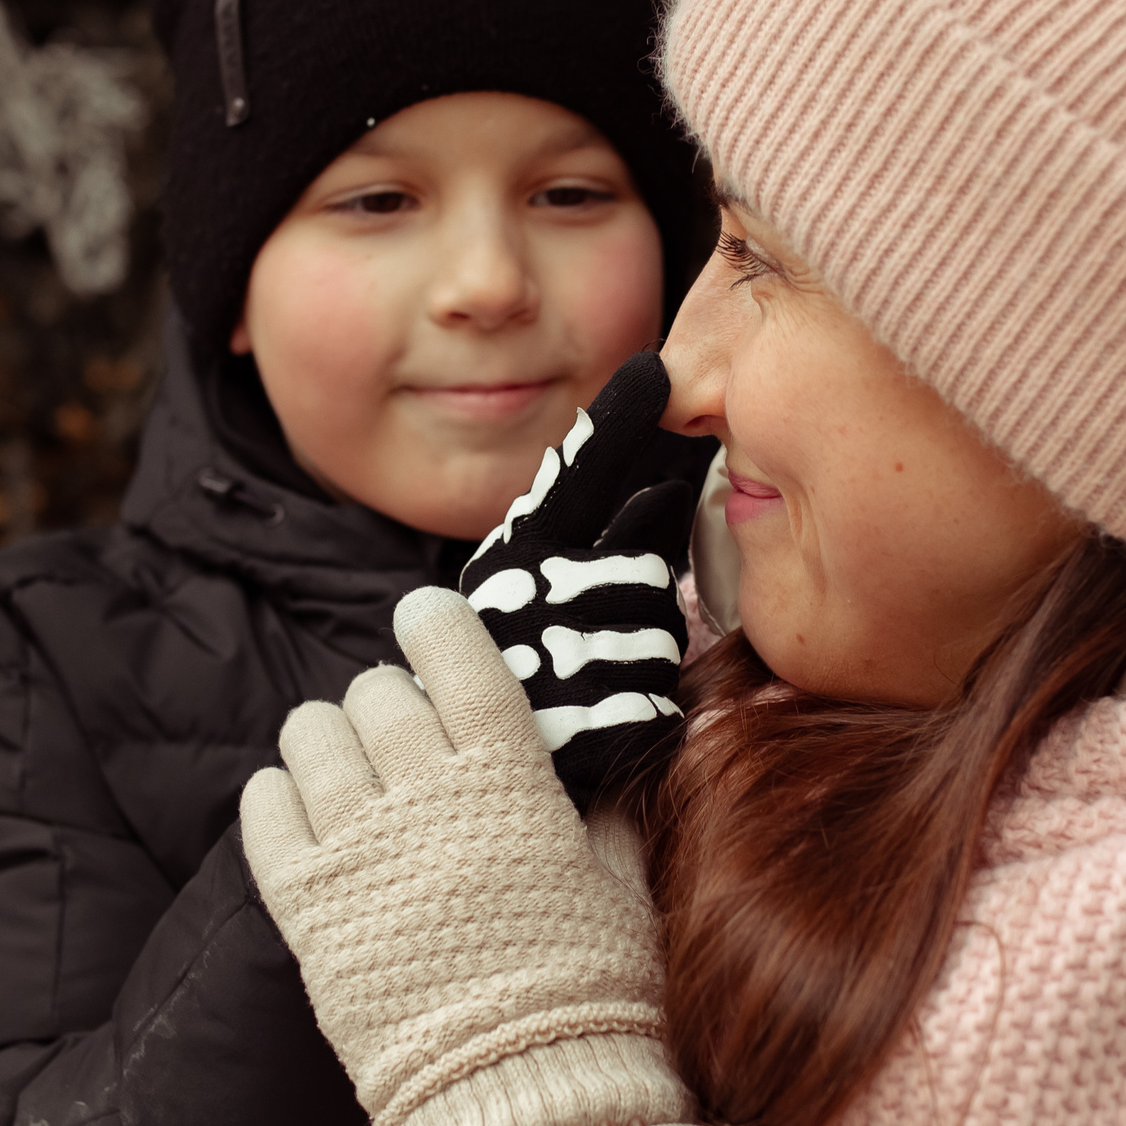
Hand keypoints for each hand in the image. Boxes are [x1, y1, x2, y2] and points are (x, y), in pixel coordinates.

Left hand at [239, 585, 692, 1125]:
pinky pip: (264, 814)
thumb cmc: (594, 997)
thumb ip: (603, 814)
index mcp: (510, 785)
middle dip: (386, 701)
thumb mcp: (621, 890)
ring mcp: (358, 852)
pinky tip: (292, 803)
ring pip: (309, 738)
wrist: (525, 1099)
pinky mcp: (306, 911)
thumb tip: (601, 760)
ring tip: (343, 764)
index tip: (423, 620)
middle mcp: (426, 802)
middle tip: (401, 731)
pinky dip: (273, 794)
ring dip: (326, 738)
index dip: (433, 626)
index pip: (457, 661)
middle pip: (377, 696)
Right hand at [459, 353, 693, 804]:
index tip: (655, 371)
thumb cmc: (512, 651)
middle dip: (638, 595)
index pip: (576, 474)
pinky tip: (599, 709)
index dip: (618, 424)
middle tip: (598, 615)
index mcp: (516, 551)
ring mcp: (554, 665)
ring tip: (588, 666)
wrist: (454, 754)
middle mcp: (530, 599)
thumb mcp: (537, 574)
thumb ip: (603, 527)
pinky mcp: (586, 729)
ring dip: (640, 651)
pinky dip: (636, 705)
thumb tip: (671, 487)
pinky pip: (650, 699)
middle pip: (644, 571)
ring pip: (654, 636)